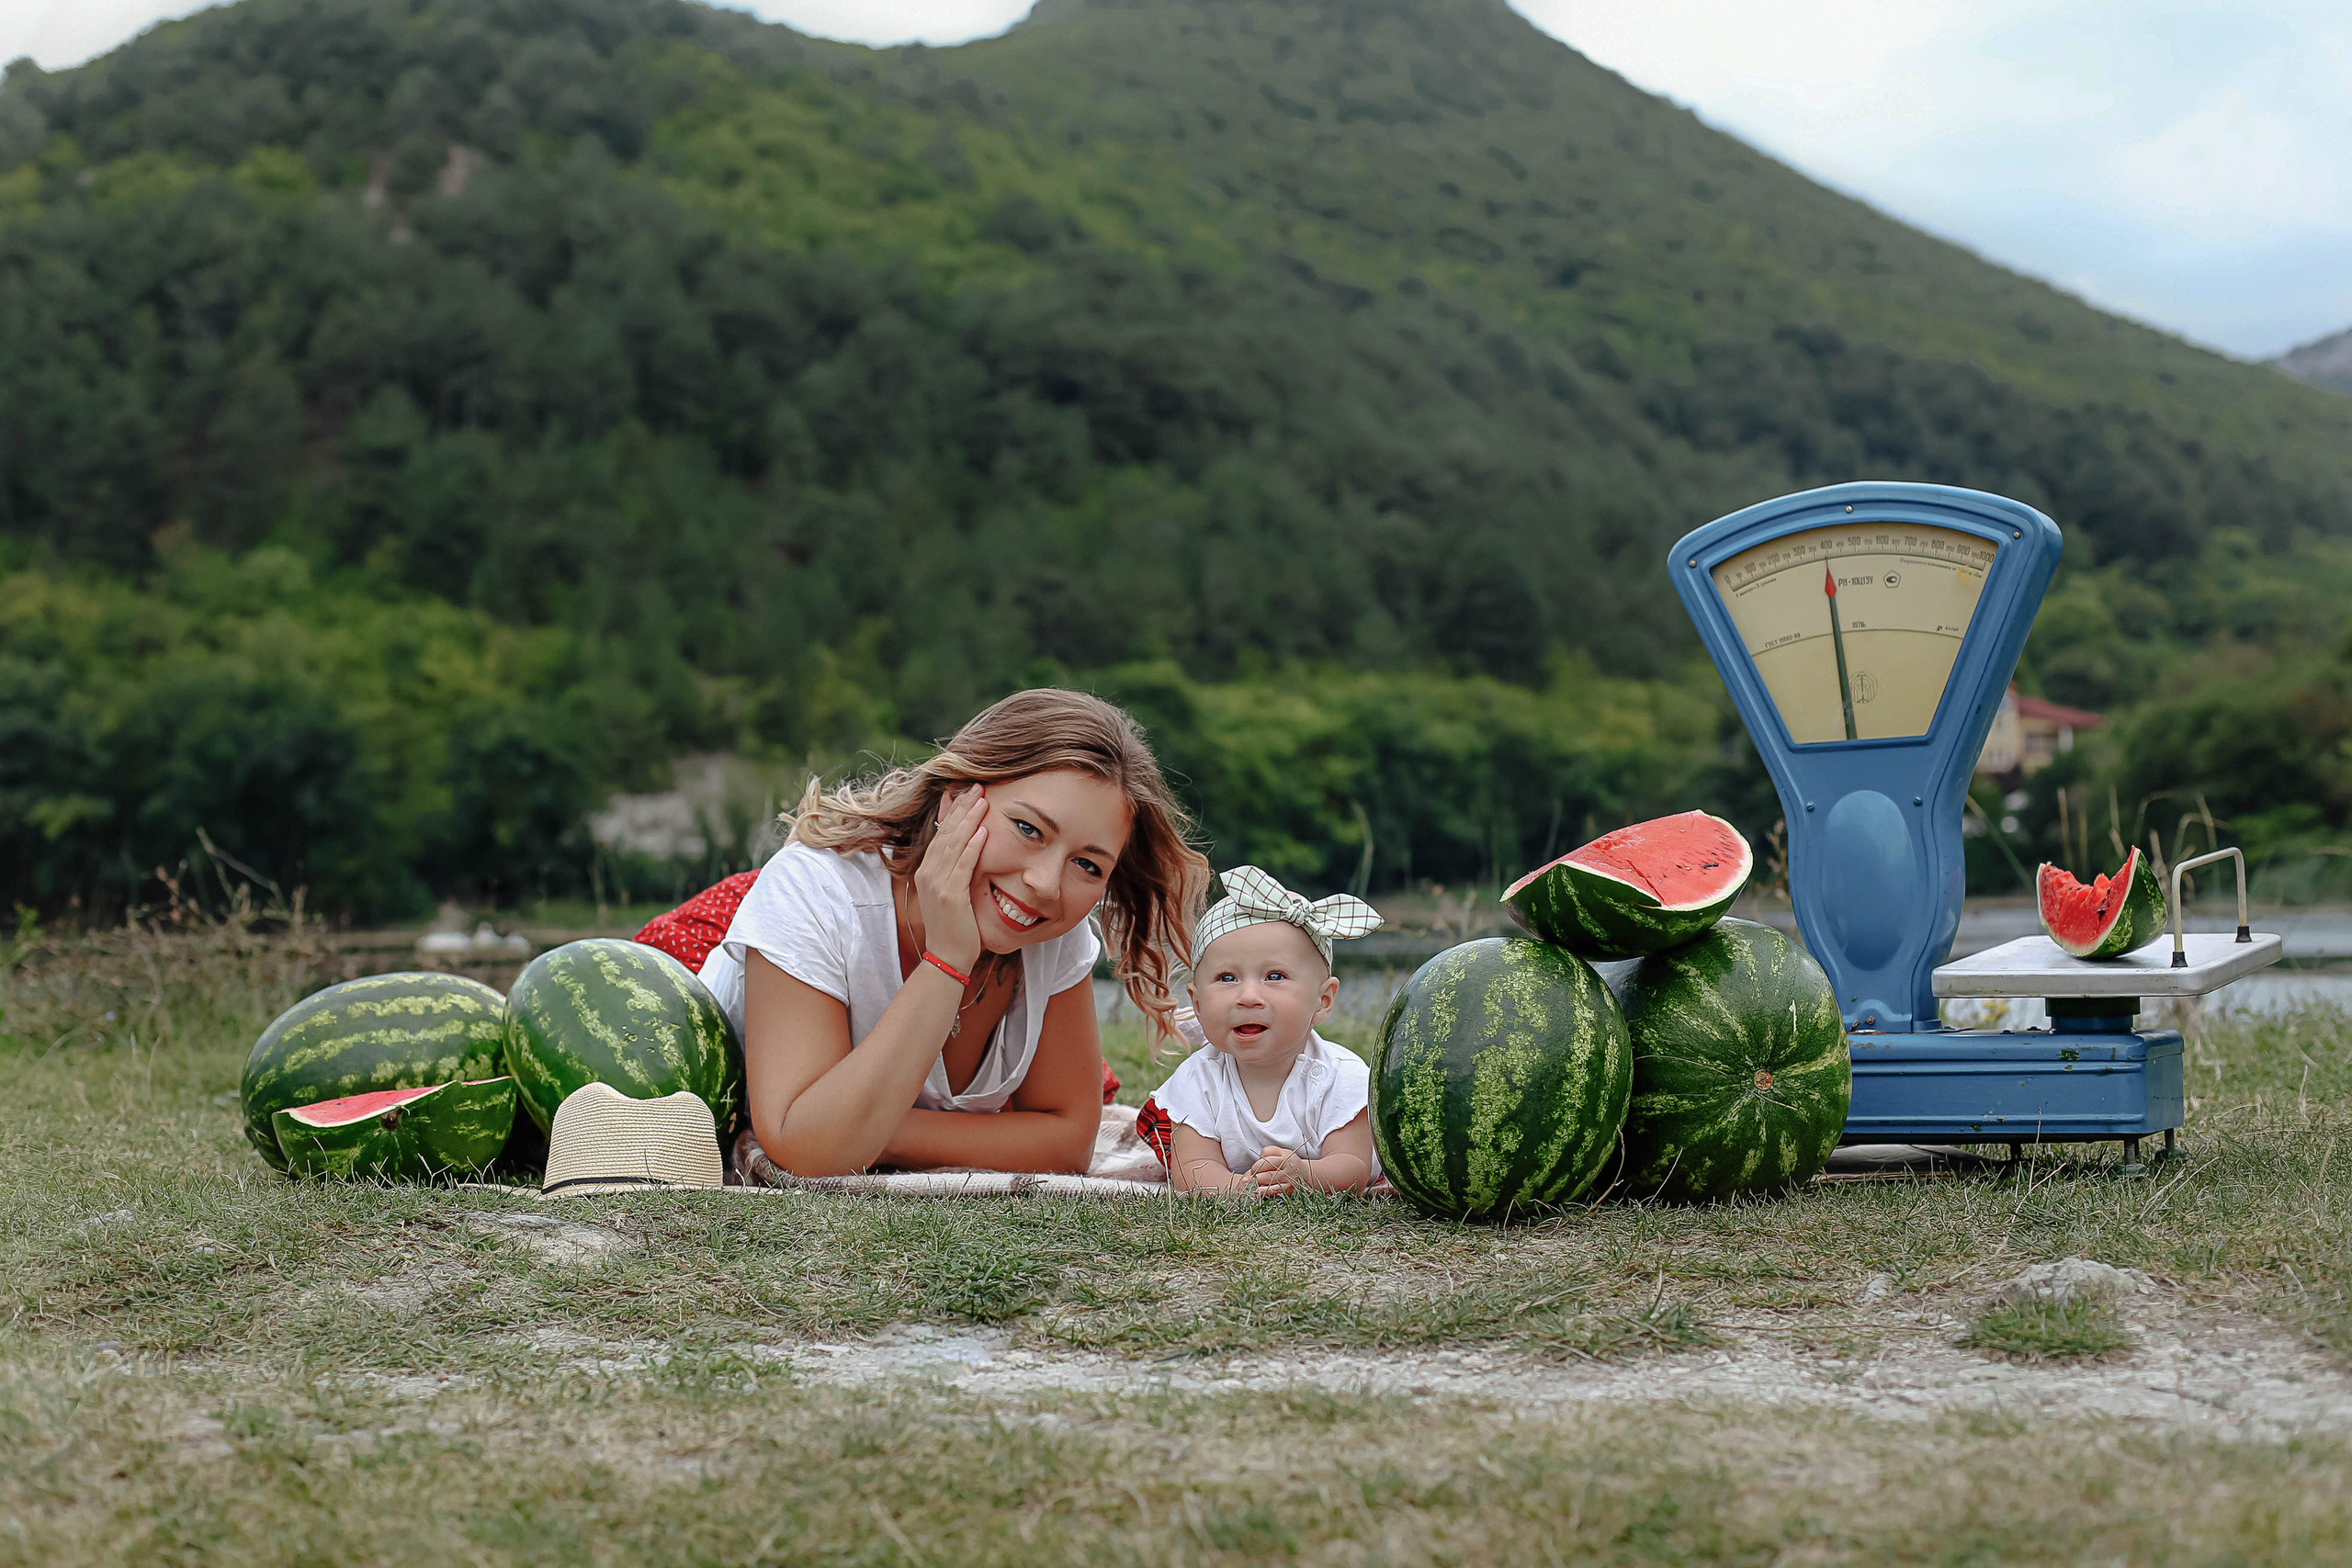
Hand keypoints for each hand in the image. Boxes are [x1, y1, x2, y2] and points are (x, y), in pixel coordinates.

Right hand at [914, 784, 988, 972]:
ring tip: (982, 801)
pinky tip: (984, 832)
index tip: (966, 792)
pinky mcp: (951, 896)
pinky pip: (962, 866)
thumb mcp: (951, 892)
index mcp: (927, 871)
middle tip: (978, 787)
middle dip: (962, 808)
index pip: (940, 833)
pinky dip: (973, 848)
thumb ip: (955, 870)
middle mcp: (928, 874)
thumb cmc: (954, 925)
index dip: (953, 811)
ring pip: (954, 845)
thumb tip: (967, 848)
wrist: (947, 956)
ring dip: (969, 821)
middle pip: (945, 833)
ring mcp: (937, 884)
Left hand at [1247, 1145, 1308, 1198]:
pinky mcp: (1289, 1189)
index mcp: (1285, 1156)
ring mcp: (1289, 1178)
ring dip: (1256, 1182)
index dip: (1256, 1165)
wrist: (1307, 1176)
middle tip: (1247, 1179)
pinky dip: (1264, 1192)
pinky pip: (1275, 1190)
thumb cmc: (1289, 1163)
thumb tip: (1259, 1157)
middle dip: (1254, 1174)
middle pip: (1266, 1169)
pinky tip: (1256, 1192)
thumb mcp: (1282, 1153)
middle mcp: (1288, 1167)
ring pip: (1269, 1179)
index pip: (1266, 1159)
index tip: (1252, 1170)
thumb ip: (1270, 1151)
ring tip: (1248, 1185)